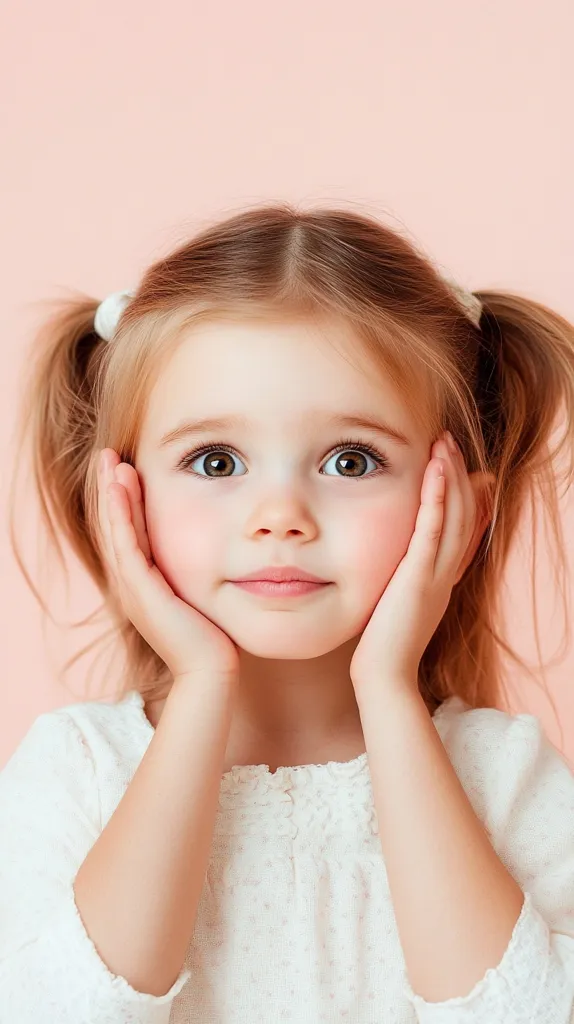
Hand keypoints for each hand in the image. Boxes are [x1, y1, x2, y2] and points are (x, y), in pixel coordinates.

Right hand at [97, 449, 239, 683]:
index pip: (127, 533)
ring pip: (115, 531)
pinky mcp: (142, 591)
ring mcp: (133, 588)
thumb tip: (217, 548)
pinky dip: (120, 516)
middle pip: (114, 527)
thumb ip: (197, 571)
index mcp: (142, 583)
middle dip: (111, 489)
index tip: (124, 468)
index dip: (123, 501)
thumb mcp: (200, 594)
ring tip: (111, 462)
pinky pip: (126, 546)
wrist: (210, 671)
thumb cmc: (213, 637)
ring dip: (111, 494)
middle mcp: (131, 584)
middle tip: (108, 455)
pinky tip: (120, 489)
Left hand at [349, 431, 482, 694]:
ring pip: (454, 516)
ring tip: (444, 444)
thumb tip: (392, 566)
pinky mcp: (419, 577)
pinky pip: (433, 530)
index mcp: (441, 580)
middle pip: (463, 515)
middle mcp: (445, 574)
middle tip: (448, 442)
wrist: (383, 677)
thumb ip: (399, 581)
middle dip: (458, 475)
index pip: (461, 529)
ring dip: (451, 476)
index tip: (459, 466)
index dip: (464, 495)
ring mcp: (436, 575)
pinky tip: (435, 471)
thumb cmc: (380, 647)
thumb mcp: (394, 605)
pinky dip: (437, 498)